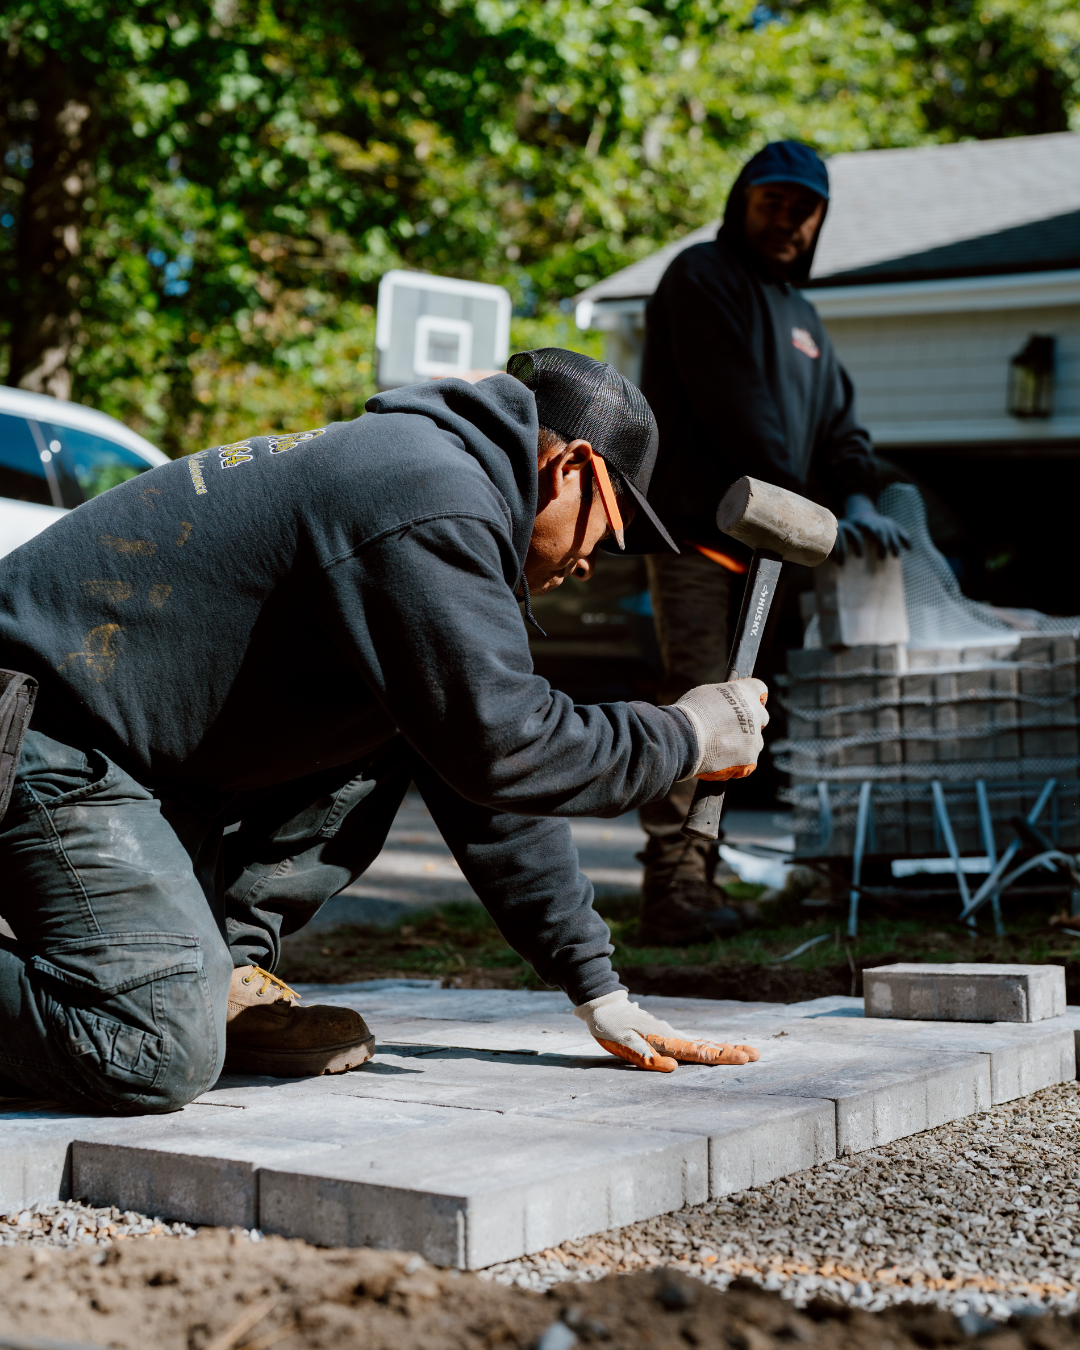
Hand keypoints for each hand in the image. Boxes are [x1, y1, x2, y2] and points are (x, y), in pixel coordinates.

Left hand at [574, 989, 760, 1072]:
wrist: (602, 1003)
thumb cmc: (609, 1025)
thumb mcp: (620, 1040)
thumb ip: (644, 1054)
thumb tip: (672, 1067)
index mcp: (663, 1039)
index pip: (696, 1051)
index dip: (719, 1056)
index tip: (743, 1058)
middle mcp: (671, 1036)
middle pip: (705, 1046)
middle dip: (730, 1052)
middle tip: (757, 1055)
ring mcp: (670, 1034)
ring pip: (701, 1043)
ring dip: (724, 1048)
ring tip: (747, 1052)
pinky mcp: (665, 1035)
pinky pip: (691, 1043)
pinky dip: (708, 1047)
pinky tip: (717, 1050)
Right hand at [673, 677, 768, 779]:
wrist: (685, 738)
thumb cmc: (690, 713)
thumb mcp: (706, 694)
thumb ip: (723, 698)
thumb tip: (724, 705)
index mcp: (745, 692)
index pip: (760, 690)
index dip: (754, 697)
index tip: (747, 702)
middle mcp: (755, 713)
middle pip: (761, 717)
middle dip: (750, 722)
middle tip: (732, 728)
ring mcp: (755, 737)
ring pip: (755, 742)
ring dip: (743, 744)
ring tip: (719, 748)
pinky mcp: (750, 758)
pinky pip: (748, 762)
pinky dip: (737, 762)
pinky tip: (720, 761)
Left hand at [833, 493, 909, 562]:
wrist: (861, 511)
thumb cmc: (851, 526)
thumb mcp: (846, 529)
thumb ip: (842, 538)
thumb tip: (831, 553)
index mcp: (866, 523)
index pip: (872, 530)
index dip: (873, 540)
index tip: (872, 550)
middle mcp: (878, 522)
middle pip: (883, 534)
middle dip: (883, 545)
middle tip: (882, 558)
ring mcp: (886, 523)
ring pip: (893, 533)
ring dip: (894, 545)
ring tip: (895, 556)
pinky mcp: (892, 525)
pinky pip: (901, 531)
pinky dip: (905, 539)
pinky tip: (909, 548)